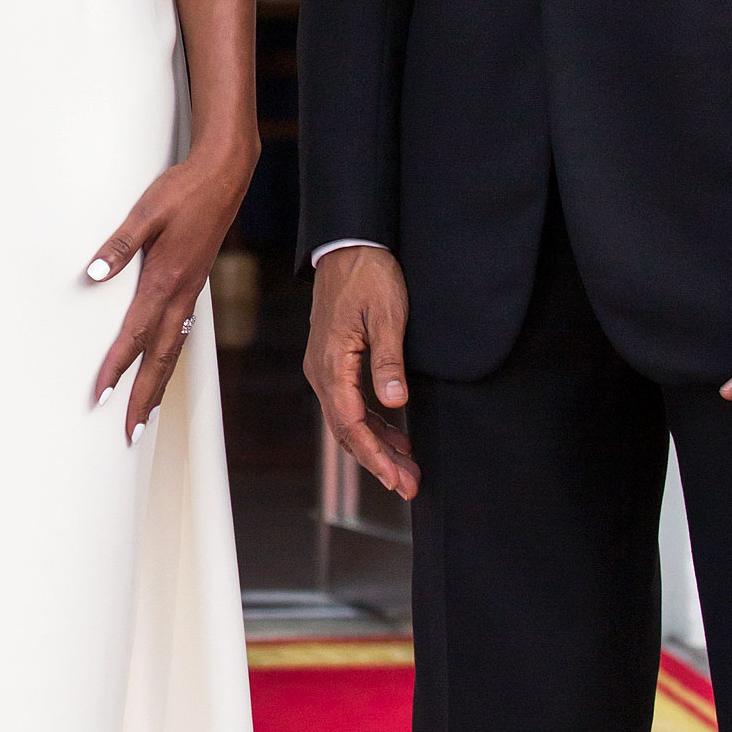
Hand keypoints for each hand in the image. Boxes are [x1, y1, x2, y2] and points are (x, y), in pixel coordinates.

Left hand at [89, 141, 255, 443]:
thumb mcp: (147, 210)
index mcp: (165, 279)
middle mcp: (180, 294)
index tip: (100, 395)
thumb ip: (119, 244)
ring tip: (146, 417)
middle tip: (130, 434)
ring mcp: (190, 292)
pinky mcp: (194, 285)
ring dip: (159, 386)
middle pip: (160, 359)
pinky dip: (170, 359)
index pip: (135, 335)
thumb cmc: (184, 190)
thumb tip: (93, 274)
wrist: (225, 176)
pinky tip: (163, 366)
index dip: (116, 368)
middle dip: (144, 399)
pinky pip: (181, 333)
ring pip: (173, 351)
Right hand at [304, 246, 420, 501]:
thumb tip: (395, 403)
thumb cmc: (369, 275)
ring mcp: (325, 368)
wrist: (348, 245)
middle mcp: (321, 372)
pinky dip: (372, 425)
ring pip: (348, 421)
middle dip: (378, 462)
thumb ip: (389, 360)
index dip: (376, 455)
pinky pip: (349, 404)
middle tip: (409, 486)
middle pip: (347, 430)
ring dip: (377, 446)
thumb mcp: (387, 315)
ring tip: (407, 469)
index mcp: (332, 364)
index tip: (398, 478)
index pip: (352, 424)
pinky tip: (394, 436)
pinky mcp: (333, 362)